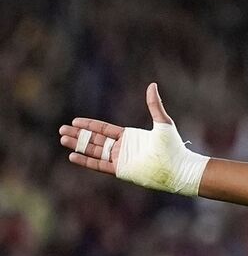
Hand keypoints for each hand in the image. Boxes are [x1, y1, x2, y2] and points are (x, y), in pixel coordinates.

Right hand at [58, 83, 208, 194]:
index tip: (74, 121)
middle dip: (78, 135)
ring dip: (78, 146)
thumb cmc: (172, 146)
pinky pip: (99, 165)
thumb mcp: (162, 122)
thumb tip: (152, 85)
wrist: (178, 167)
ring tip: (63, 140)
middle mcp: (123, 148)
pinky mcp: (121, 170)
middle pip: (95, 140)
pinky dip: (86, 161)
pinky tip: (73, 156)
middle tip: (61, 130)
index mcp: (130, 136)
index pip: (104, 129)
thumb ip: (154, 105)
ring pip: (94, 151)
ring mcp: (121, 159)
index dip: (89, 125)